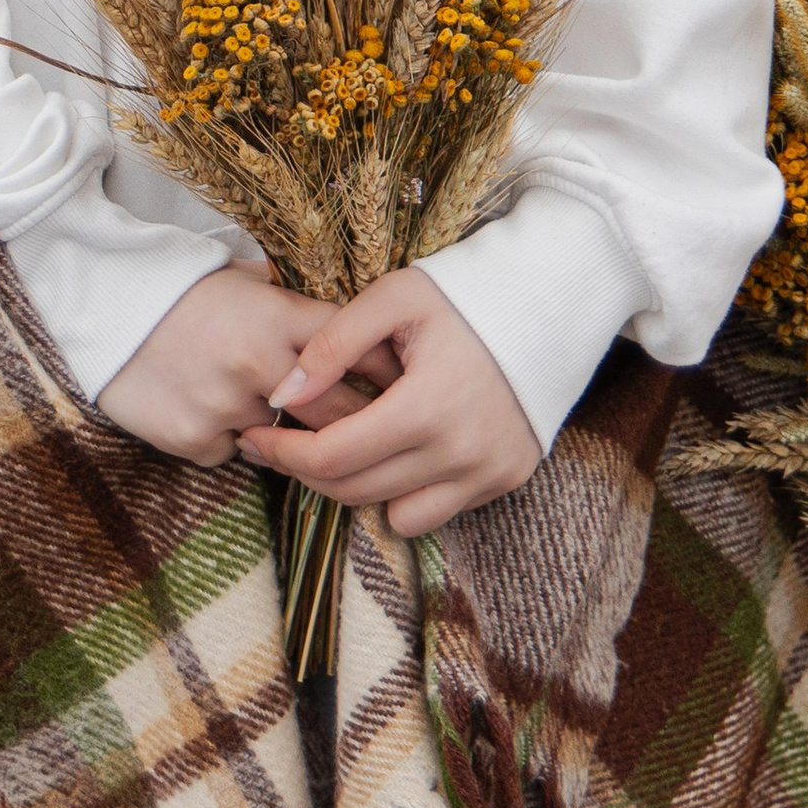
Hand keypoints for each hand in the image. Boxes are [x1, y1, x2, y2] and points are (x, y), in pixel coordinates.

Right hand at [98, 269, 377, 467]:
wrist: (106, 308)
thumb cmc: (182, 291)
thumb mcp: (244, 282)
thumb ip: (291, 307)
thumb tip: (349, 324)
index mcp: (279, 317)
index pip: (355, 349)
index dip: (383, 370)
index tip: (404, 384)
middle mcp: (260, 363)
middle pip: (338, 411)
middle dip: (358, 423)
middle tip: (370, 428)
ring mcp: (226, 405)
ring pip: (284, 440)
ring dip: (282, 432)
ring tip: (253, 404)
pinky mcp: (193, 438)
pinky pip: (231, 454)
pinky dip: (226, 440)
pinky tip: (205, 409)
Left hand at [241, 269, 543, 541]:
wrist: (551, 301)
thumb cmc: (465, 293)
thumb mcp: (394, 299)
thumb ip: (332, 344)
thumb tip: (283, 394)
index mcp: (427, 406)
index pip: (334, 457)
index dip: (285, 453)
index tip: (256, 436)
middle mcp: (460, 452)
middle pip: (355, 491)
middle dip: (307, 470)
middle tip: (282, 442)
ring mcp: (488, 472)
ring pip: (393, 513)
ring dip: (359, 487)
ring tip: (348, 443)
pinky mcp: (505, 479)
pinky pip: (435, 512)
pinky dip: (406, 491)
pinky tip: (399, 450)